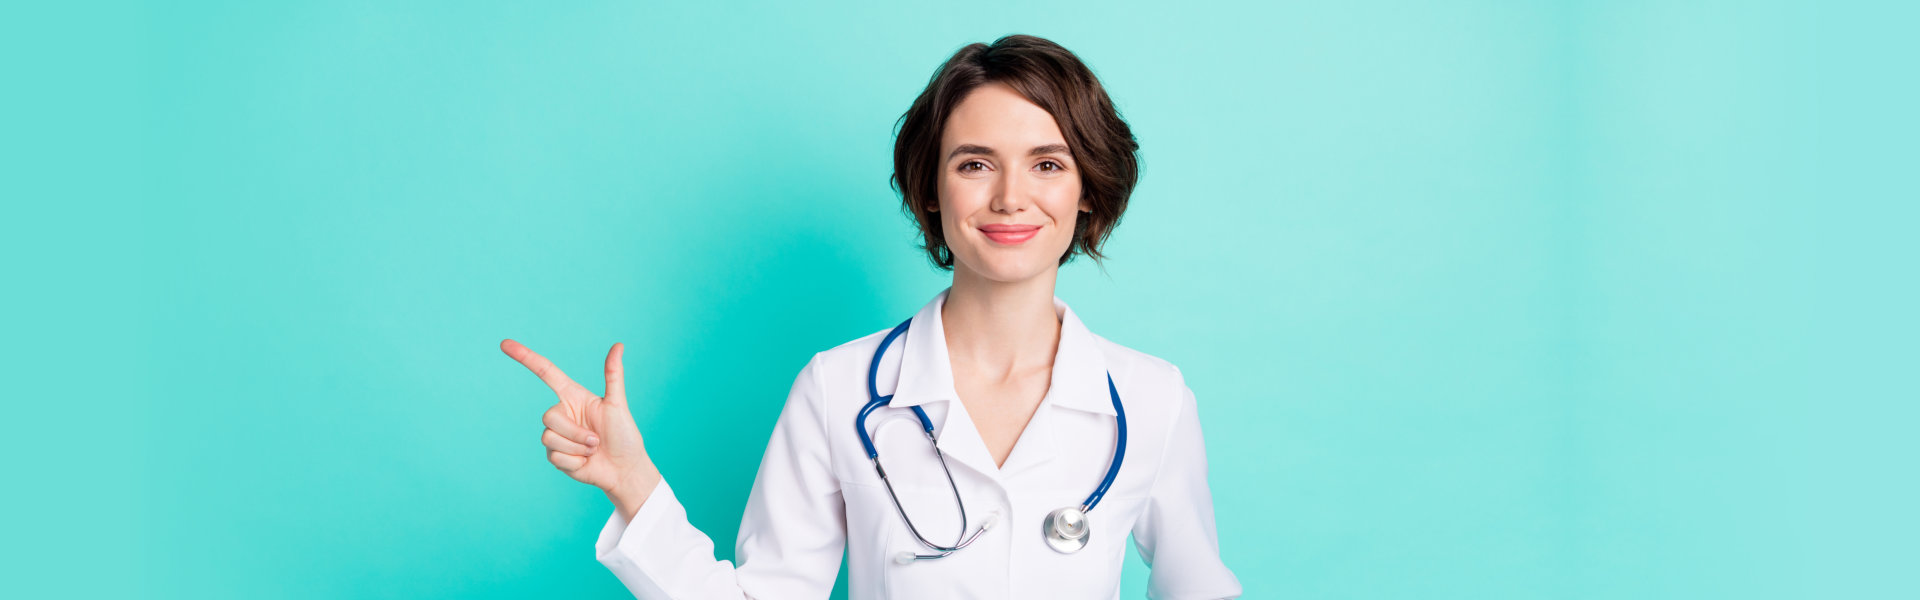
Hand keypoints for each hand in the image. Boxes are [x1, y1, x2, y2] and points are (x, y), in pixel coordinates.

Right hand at [501, 340, 659, 512]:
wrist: (624, 469)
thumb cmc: (624, 435)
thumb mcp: (618, 404)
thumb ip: (613, 375)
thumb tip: (619, 345)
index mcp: (574, 396)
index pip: (546, 373)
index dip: (526, 358)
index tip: (505, 344)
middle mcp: (563, 414)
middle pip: (548, 417)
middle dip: (574, 432)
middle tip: (595, 440)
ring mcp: (557, 436)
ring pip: (549, 438)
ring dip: (576, 448)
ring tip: (592, 450)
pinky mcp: (556, 456)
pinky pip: (554, 457)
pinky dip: (574, 462)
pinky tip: (586, 462)